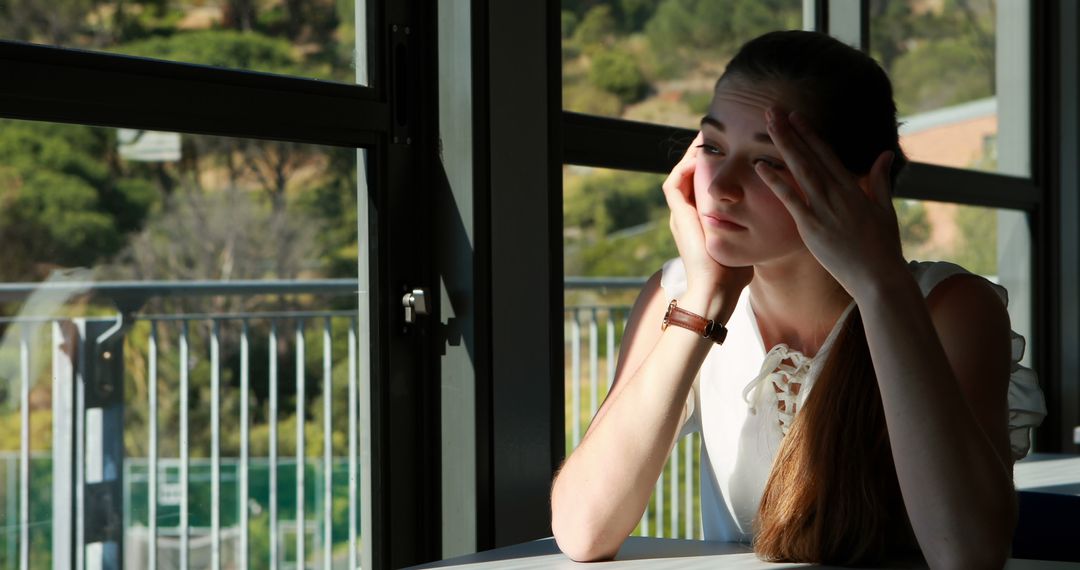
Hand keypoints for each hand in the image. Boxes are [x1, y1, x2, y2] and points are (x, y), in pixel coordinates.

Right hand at [663, 133, 753, 304]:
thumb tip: (776, 216)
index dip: (713, 166)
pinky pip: (673, 185)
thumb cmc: (734, 274)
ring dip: (690, 157)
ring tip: (706, 139)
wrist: (716, 290)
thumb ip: (752, 227)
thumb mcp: (746, 241)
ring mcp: (680, 215)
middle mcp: (687, 215)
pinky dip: (683, 169)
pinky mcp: (678, 216)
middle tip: (716, 137)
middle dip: (701, 156)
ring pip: (679, 176)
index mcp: (701, 219)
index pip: (702, 185)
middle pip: (689, 176)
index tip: (729, 150)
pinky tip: (699, 157)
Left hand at [754, 108, 906, 297]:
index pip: (827, 153)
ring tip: (767, 125)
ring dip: (783, 145)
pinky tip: (760, 166)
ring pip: (800, 169)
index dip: (809, 133)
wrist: (878, 277)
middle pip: (809, 155)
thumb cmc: (883, 247)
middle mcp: (837, 193)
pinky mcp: (811, 227)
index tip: (795, 116)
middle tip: (772, 110)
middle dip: (790, 131)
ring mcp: (823, 208)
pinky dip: (775, 181)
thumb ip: (879, 180)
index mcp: (853, 188)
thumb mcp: (884, 208)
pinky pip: (790, 199)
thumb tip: (884, 154)